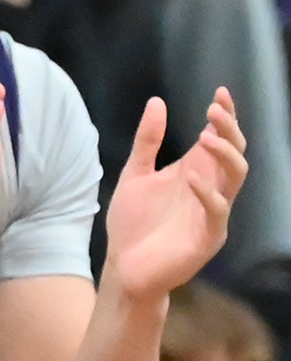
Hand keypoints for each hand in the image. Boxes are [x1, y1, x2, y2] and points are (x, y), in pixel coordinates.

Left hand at [103, 90, 248, 300]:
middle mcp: (210, 189)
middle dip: (229, 130)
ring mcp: (212, 213)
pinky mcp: (207, 237)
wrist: (124, 267)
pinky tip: (191, 178)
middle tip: (215, 109)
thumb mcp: (135, 174)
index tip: (220, 92)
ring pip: (236, 178)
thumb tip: (157, 101)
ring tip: (206, 136)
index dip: (224, 117)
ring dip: (225, 155)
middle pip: (234, 154)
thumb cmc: (133, 223)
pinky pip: (218, 212)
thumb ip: (147, 141)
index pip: (219, 139)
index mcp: (196, 172)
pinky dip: (208, 194)